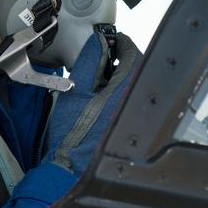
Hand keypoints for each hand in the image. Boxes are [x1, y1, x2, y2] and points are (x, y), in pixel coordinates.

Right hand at [42, 29, 140, 177]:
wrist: (70, 168)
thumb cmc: (71, 132)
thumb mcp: (76, 89)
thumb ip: (89, 60)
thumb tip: (98, 41)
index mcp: (127, 89)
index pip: (132, 53)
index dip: (120, 42)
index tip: (110, 39)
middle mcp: (137, 101)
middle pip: (137, 68)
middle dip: (122, 58)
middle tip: (103, 55)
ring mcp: (135, 115)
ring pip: (134, 84)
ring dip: (121, 74)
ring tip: (100, 75)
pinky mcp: (130, 126)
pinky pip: (131, 98)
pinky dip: (120, 90)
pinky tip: (103, 96)